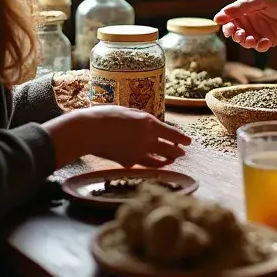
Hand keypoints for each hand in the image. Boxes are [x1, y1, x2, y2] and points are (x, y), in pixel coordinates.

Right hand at [45, 107, 190, 168]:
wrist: (88, 131)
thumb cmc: (106, 116)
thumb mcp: (128, 111)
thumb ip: (141, 118)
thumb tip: (151, 124)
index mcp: (149, 123)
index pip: (173, 134)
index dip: (182, 139)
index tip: (188, 141)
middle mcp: (147, 139)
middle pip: (169, 149)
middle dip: (178, 152)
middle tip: (182, 152)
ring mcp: (139, 153)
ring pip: (160, 160)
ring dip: (167, 160)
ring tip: (171, 160)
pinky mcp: (129, 162)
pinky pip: (144, 165)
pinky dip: (151, 165)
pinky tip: (153, 164)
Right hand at [214, 0, 276, 50]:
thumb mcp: (262, 0)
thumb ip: (244, 6)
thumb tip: (223, 13)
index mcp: (246, 9)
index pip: (229, 16)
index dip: (224, 20)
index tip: (220, 23)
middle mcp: (250, 21)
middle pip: (234, 30)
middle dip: (233, 33)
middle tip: (238, 34)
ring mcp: (258, 32)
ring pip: (244, 41)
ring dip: (245, 42)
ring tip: (251, 40)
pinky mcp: (267, 41)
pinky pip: (258, 47)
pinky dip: (259, 46)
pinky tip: (266, 42)